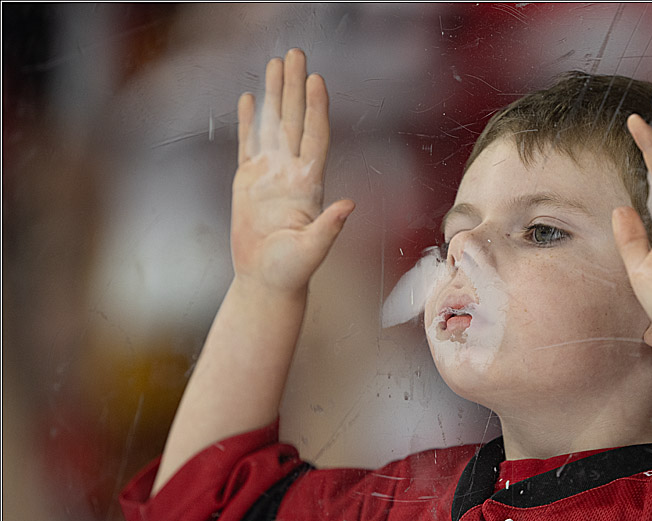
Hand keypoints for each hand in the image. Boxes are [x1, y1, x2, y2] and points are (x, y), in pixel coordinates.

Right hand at [231, 48, 353, 295]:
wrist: (266, 282)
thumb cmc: (291, 271)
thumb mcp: (312, 251)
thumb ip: (329, 228)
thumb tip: (349, 206)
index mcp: (308, 185)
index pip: (314, 136)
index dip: (315, 107)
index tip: (316, 78)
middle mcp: (291, 173)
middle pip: (294, 120)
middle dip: (294, 86)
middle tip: (296, 53)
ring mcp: (270, 175)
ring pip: (272, 125)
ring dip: (274, 95)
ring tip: (274, 63)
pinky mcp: (248, 183)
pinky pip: (248, 144)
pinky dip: (249, 121)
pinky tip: (249, 98)